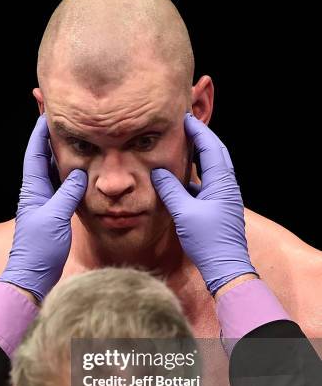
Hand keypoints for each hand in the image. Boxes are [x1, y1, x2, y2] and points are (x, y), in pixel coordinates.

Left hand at [0, 115, 86, 300]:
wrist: (32, 276)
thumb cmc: (40, 248)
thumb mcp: (56, 217)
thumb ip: (68, 193)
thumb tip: (81, 172)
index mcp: (32, 189)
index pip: (34, 153)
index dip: (39, 133)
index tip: (47, 113)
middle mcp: (36, 193)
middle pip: (42, 160)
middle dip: (51, 141)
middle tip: (65, 123)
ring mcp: (44, 204)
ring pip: (53, 174)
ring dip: (62, 158)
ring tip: (77, 142)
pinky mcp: (52, 216)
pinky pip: (61, 190)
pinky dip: (69, 179)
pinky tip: (81, 174)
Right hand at [151, 113, 256, 295]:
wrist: (225, 267)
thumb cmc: (207, 240)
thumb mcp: (184, 213)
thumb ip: (170, 190)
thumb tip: (158, 172)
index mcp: (222, 182)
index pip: (211, 147)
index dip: (199, 131)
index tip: (185, 118)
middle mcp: (227, 186)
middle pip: (216, 154)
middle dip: (202, 138)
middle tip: (186, 127)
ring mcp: (224, 198)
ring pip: (212, 170)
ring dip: (199, 157)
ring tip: (181, 148)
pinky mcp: (219, 209)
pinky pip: (207, 185)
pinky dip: (195, 177)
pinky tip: (180, 180)